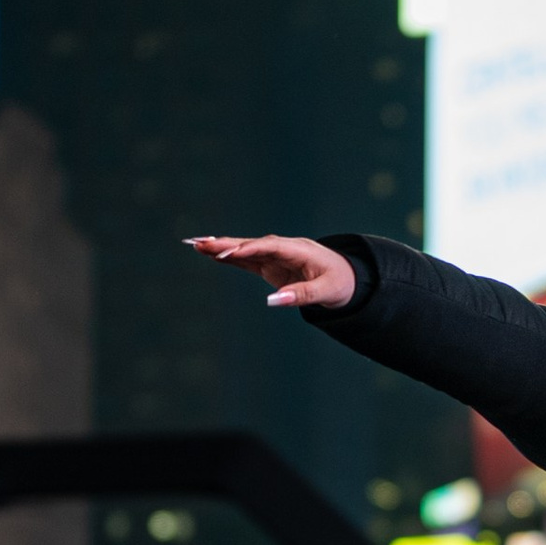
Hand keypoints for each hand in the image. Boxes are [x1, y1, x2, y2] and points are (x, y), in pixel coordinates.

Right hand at [186, 233, 355, 312]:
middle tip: (202, 243)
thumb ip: (301, 295)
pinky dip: (229, 256)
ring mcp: (276, 255)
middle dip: (227, 244)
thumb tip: (272, 301)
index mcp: (300, 250)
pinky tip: (210, 254)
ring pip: (246, 250)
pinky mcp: (271, 265)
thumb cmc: (341, 284)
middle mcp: (285, 249)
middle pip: (253, 244)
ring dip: (222, 248)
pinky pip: (247, 259)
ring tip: (196, 245)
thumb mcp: (326, 292)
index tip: (228, 252)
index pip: (270, 247)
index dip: (249, 248)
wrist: (348, 279)